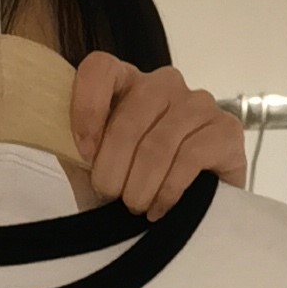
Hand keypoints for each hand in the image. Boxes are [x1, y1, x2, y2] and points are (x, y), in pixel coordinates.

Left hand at [69, 54, 244, 215]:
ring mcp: (198, 103)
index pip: (100, 68)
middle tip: (110, 197)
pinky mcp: (226, 130)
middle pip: (131, 114)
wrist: (178, 219)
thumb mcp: (93, 168)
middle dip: (113, 166)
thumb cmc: (130, 189)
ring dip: (140, 184)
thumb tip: (59, 141)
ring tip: (135, 208)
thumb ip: (76, 148)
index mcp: (126, 83)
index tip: (83, 154)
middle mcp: (164, 84)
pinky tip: (159, 208)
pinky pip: (191, 156)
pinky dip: (168, 190)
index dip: (86, 109)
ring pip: (160, 141)